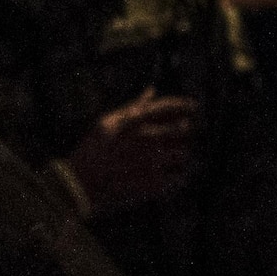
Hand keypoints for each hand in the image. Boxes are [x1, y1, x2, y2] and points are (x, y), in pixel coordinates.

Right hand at [64, 89, 199, 215]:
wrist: (82, 185)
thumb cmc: (94, 150)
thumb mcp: (107, 122)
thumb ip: (133, 106)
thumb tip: (152, 90)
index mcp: (133, 122)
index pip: (169, 107)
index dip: (185, 104)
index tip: (194, 106)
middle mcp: (146, 140)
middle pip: (183, 128)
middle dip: (186, 128)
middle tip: (185, 131)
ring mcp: (152, 162)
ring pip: (184, 153)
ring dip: (182, 152)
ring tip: (175, 155)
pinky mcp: (155, 183)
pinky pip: (180, 176)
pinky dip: (179, 174)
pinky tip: (170, 173)